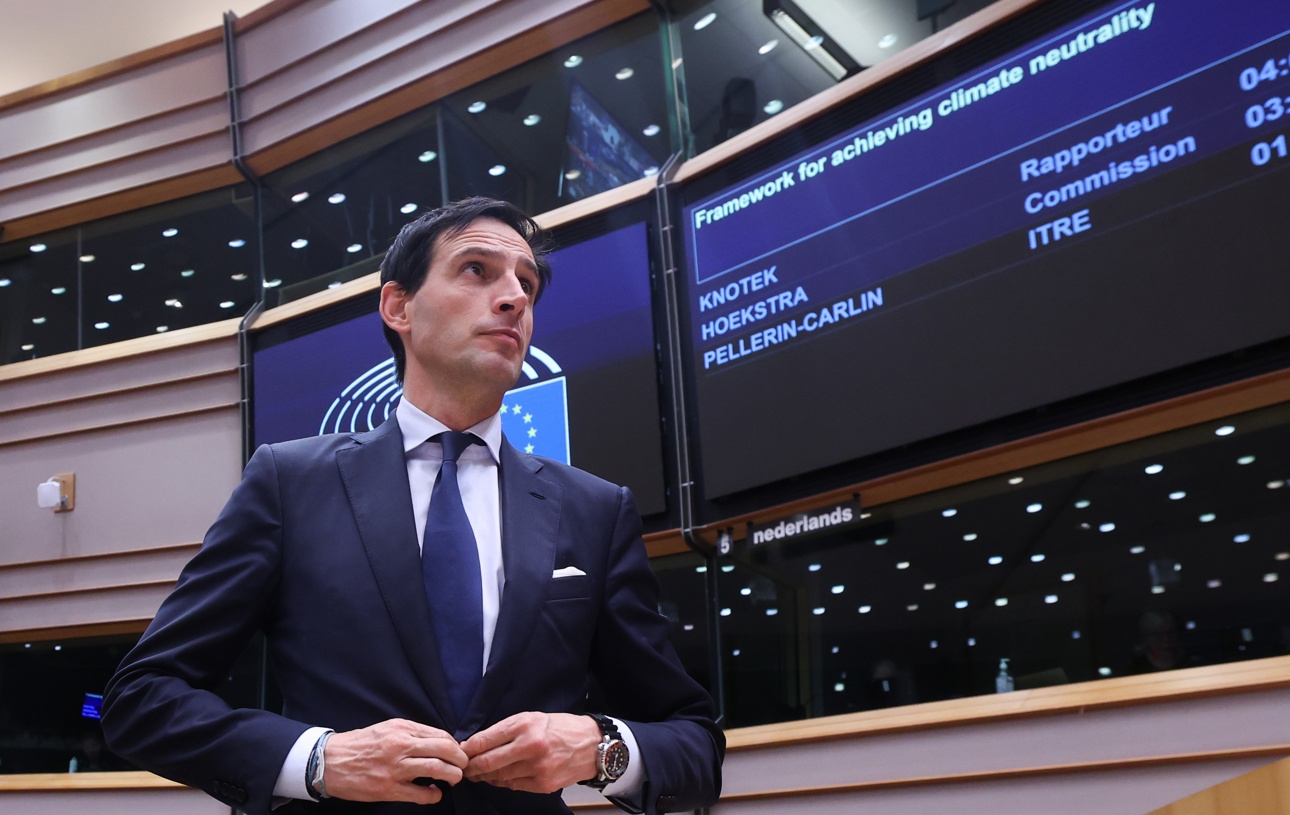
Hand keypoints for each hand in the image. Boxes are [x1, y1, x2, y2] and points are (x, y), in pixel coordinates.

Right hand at [322, 718, 467, 803]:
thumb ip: (412, 734)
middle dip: (460, 760)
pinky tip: (434, 793)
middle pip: (444, 749)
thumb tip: (439, 742)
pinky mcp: (387, 788)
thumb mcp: (387, 728)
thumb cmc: (360, 745)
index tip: (458, 753)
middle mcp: (400, 745)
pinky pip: (420, 794)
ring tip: (453, 779)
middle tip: (463, 767)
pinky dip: (433, 795)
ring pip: (437, 769)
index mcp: (402, 729)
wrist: (329, 761)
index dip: (455, 746)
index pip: (441, 735)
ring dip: (452, 776)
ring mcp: (395, 768)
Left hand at [461, 712, 599, 792]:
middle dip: (471, 767)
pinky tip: (499, 778)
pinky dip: (502, 782)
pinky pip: (513, 785)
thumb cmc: (558, 728)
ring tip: (479, 773)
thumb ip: (504, 730)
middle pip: (487, 763)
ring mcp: (538, 768)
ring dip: (484, 777)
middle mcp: (530, 746)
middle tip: (464, 768)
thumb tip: (476, 744)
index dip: (467, 750)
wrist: (591, 744)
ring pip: (498, 777)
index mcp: (525, 725)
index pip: (485, 740)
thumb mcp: (531, 718)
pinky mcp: (543, 784)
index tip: (460, 752)